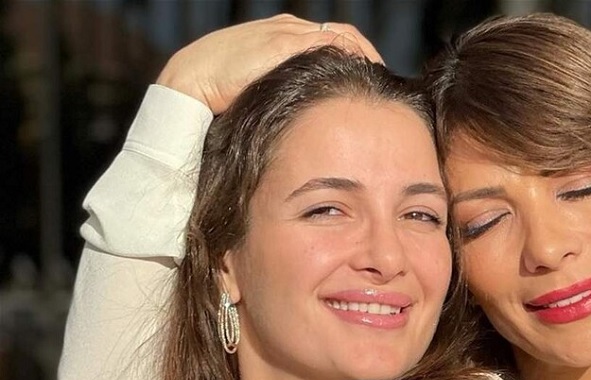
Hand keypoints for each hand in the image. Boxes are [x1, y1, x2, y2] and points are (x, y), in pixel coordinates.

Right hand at [156, 14, 381, 113]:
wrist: (190, 83)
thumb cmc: (220, 95)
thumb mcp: (261, 94)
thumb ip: (285, 95)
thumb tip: (309, 121)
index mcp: (283, 36)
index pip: (332, 39)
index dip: (356, 57)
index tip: (371, 80)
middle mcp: (288, 29)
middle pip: (344, 34)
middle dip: (366, 56)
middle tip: (384, 81)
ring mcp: (286, 33)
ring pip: (341, 36)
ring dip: (363, 56)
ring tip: (378, 80)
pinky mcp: (283, 43)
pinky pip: (329, 43)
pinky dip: (350, 56)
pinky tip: (362, 75)